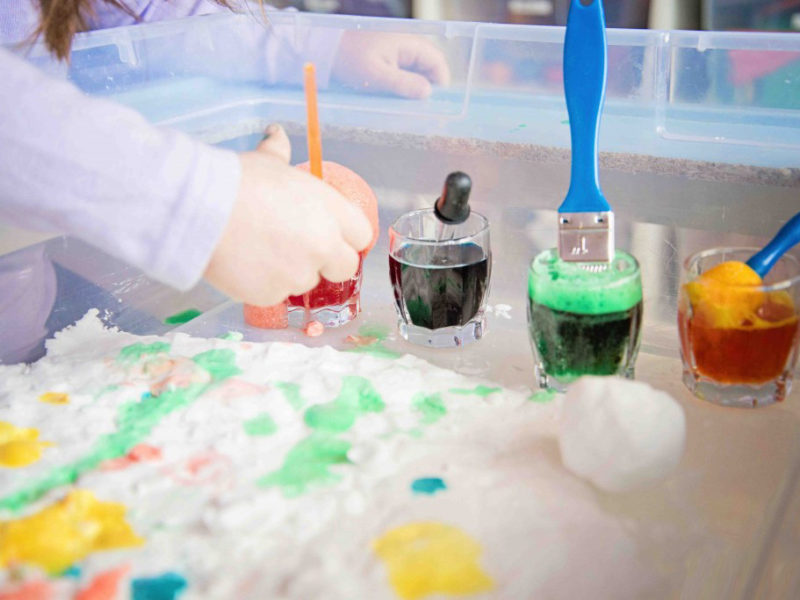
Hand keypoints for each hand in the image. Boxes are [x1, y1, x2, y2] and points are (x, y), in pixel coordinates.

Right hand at [203, 124, 371, 305]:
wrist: (199, 209)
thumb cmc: (235, 180)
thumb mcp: (266, 161)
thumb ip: (280, 152)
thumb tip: (276, 134)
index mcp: (331, 210)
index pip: (361, 235)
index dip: (346, 238)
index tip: (331, 237)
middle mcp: (324, 244)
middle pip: (345, 267)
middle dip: (327, 263)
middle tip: (299, 252)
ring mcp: (300, 273)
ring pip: (306, 282)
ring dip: (291, 273)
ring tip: (259, 252)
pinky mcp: (273, 295)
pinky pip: (275, 294)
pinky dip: (263, 285)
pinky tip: (243, 265)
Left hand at [332, 31, 450, 98]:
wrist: (325, 49)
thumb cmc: (349, 58)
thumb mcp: (376, 75)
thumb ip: (403, 84)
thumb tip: (427, 93)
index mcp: (408, 43)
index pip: (437, 62)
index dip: (440, 83)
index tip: (434, 103)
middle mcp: (406, 43)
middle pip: (429, 67)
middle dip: (427, 87)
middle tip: (419, 108)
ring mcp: (397, 50)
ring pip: (416, 71)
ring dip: (414, 87)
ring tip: (405, 104)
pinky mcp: (388, 57)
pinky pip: (403, 71)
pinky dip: (402, 84)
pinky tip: (394, 96)